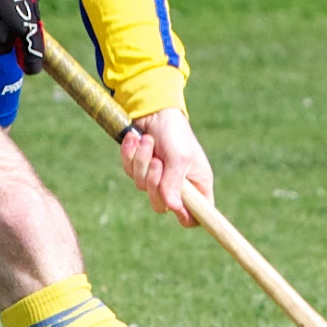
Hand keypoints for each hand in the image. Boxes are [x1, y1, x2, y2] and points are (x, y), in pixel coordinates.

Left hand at [120, 106, 212, 226]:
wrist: (154, 109)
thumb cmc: (175, 132)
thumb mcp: (179, 157)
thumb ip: (174, 183)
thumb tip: (172, 207)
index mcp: (197, 185)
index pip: (197, 216)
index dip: (187, 217)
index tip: (175, 206)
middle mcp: (178, 185)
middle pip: (162, 205)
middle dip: (154, 183)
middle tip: (158, 162)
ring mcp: (158, 177)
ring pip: (142, 187)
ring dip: (141, 162)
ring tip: (148, 142)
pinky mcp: (140, 168)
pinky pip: (130, 172)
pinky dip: (130, 155)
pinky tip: (135, 139)